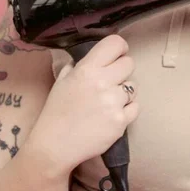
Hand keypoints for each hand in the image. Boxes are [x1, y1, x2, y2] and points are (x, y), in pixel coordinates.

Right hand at [24, 35, 138, 177]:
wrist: (54, 147)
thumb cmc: (55, 113)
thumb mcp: (61, 83)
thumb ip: (76, 67)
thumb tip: (91, 57)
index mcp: (86, 70)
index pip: (115, 44)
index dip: (120, 48)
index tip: (117, 55)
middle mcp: (103, 82)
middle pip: (129, 64)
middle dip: (122, 71)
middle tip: (110, 81)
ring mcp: (114, 102)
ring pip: (133, 87)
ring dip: (123, 93)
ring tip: (107, 103)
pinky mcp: (121, 121)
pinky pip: (135, 107)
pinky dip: (126, 110)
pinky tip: (111, 115)